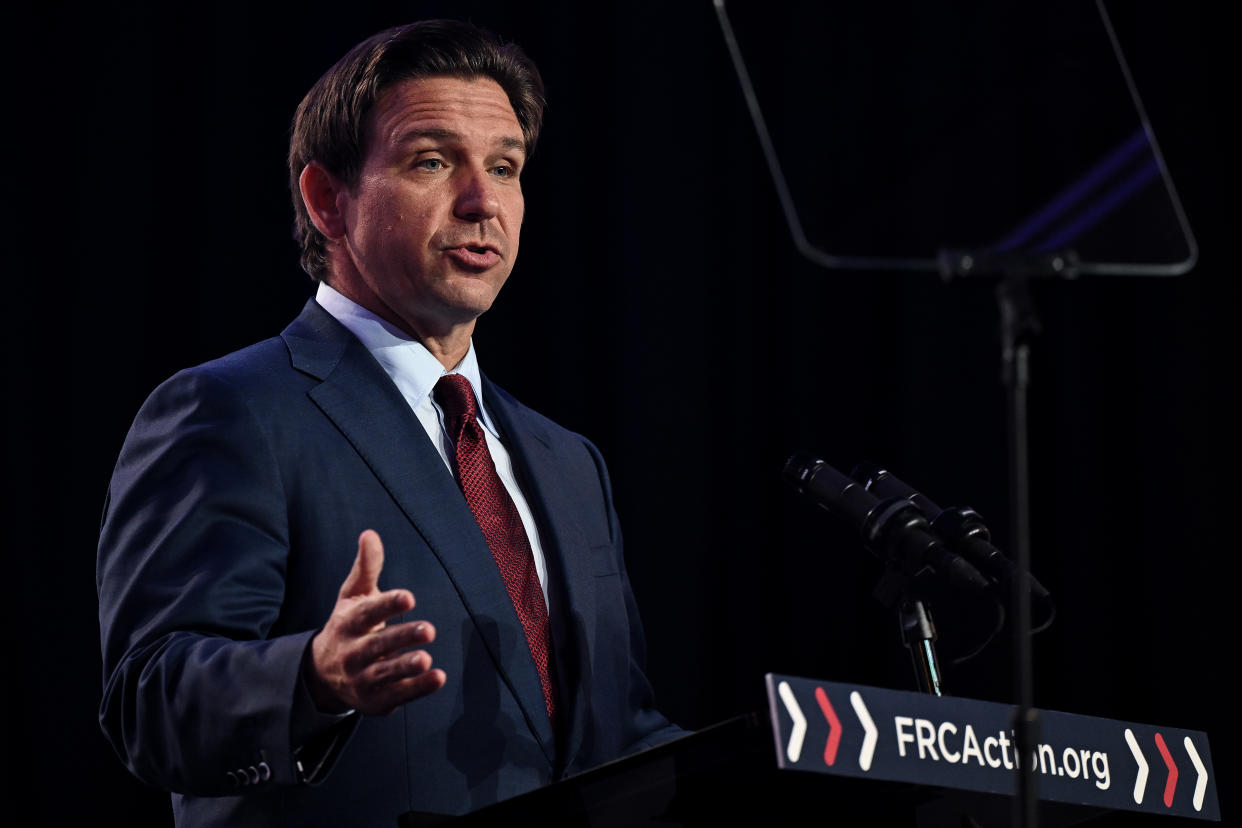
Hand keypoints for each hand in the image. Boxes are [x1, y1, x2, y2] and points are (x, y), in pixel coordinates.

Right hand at [306, 530, 446, 714]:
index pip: (367, 613)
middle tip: (429, 630)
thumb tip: (370, 533)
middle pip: (376, 645)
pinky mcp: (375, 700)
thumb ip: (366, 568)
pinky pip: (397, 695)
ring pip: (384, 673)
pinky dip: (417, 689)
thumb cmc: (348, 625)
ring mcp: (362, 679)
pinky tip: (438, 678)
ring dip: (405, 667)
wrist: (322, 675)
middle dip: (401, 638)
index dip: (387, 605)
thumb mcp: (353, 595)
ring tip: (426, 659)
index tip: (409, 597)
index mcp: (348, 623)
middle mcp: (352, 652)